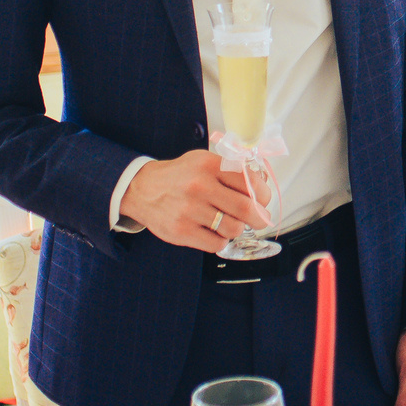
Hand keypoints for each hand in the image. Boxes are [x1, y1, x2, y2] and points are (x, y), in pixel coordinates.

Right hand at [119, 148, 272, 252]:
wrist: (142, 189)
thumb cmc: (179, 176)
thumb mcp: (203, 161)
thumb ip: (231, 170)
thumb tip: (260, 189)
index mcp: (209, 165)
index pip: (250, 182)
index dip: (263, 195)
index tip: (263, 200)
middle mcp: (200, 186)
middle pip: (246, 209)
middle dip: (259, 217)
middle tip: (259, 219)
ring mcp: (190, 210)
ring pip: (233, 229)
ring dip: (237, 229)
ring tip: (229, 223)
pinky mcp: (182, 231)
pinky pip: (217, 244)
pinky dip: (221, 240)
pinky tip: (214, 232)